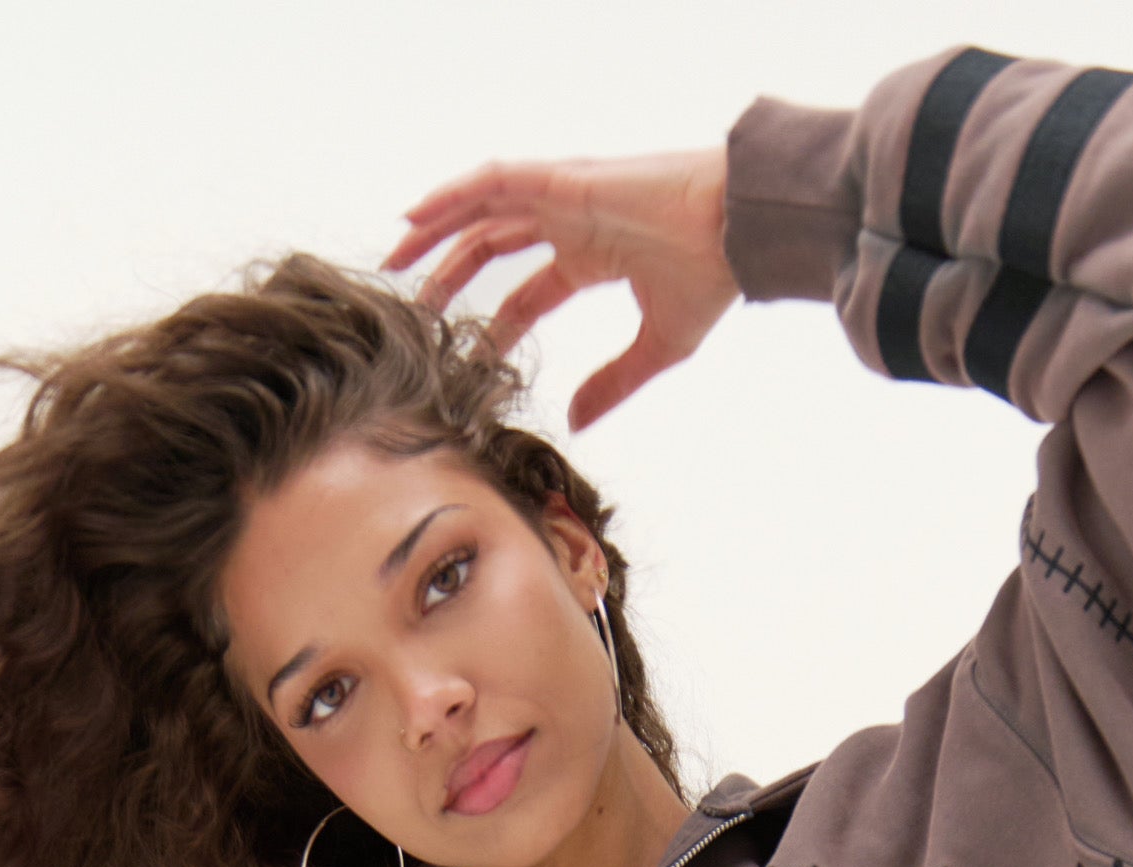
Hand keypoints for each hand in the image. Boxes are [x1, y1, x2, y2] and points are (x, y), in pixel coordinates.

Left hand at [384, 145, 736, 429]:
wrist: (737, 230)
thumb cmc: (712, 275)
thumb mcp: (657, 346)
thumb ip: (613, 384)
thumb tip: (577, 422)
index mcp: (593, 257)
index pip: (526, 291)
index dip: (490, 320)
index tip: (460, 351)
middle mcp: (571, 223)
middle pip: (492, 242)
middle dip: (448, 270)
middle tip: (411, 303)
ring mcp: (564, 196)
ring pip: (481, 206)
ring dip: (436, 226)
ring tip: (395, 250)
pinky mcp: (562, 178)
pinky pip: (492, 179)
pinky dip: (451, 192)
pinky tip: (417, 212)